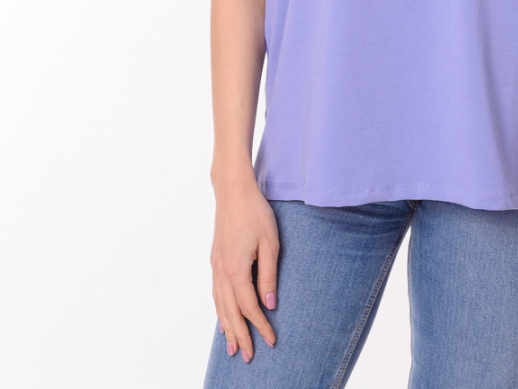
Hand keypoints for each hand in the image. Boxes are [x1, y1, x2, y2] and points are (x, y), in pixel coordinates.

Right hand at [211, 176, 278, 360]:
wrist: (233, 191)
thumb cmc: (255, 213)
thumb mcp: (270, 243)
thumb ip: (268, 275)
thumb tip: (270, 303)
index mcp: (236, 270)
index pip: (250, 307)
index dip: (261, 326)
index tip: (271, 340)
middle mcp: (222, 272)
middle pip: (230, 312)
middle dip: (240, 335)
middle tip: (248, 357)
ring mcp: (216, 266)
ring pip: (219, 305)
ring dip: (227, 327)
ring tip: (232, 347)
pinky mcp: (215, 260)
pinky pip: (215, 293)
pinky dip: (219, 310)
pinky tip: (222, 318)